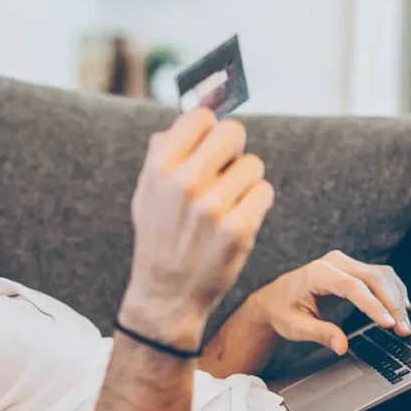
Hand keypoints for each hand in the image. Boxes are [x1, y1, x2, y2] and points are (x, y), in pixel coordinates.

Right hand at [120, 109, 274, 349]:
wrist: (166, 293)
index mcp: (159, 168)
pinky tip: (238, 217)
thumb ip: (163, 152)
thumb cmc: (159, 237)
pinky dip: (256, 202)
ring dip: (245, 180)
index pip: (200, 117)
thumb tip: (192, 118)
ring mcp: (213, 207)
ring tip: (229, 201)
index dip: (208, 129)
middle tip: (225, 170)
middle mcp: (185, 183)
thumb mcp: (146, 192)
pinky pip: (263, 191)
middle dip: (232, 150)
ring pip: (253, 164)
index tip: (208, 146)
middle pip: (233, 132)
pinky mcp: (238, 229)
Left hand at [248, 251, 410, 355]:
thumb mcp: (295, 326)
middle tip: (404, 330)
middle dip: (392, 304)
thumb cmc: (282, 311)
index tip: (389, 324)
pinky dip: (393, 291)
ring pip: (381, 274)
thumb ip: (320, 334)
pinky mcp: (352, 269)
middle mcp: (333, 262)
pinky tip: (400, 308)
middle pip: (373, 277)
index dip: (373, 305)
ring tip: (404, 324)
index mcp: (317, 273)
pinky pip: (380, 275)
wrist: (275, 298)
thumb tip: (342, 346)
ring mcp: (344, 263)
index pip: (352, 286)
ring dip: (397, 298)